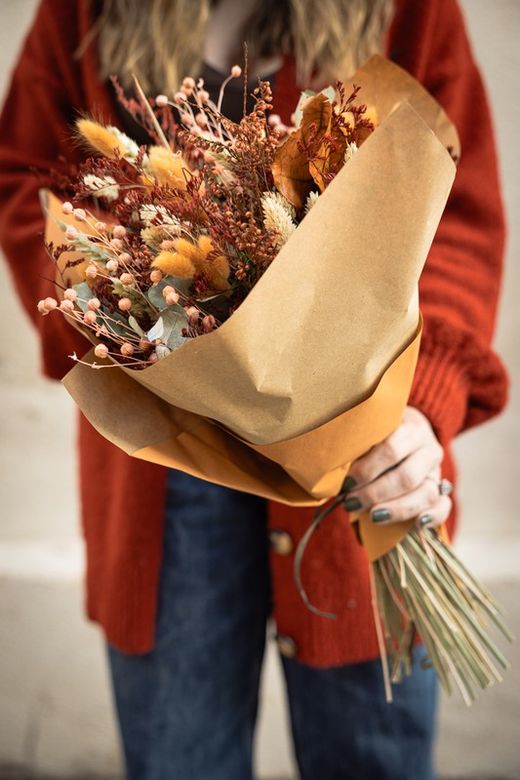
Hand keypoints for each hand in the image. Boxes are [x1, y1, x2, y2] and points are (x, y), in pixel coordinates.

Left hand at [343, 406, 451, 528]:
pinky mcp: (441, 489)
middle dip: (375, 493)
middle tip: (351, 502)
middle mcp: (428, 447)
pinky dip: (433, 517)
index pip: (391, 449)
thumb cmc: (378, 434)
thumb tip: (333, 477)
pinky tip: (416, 524)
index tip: (345, 482)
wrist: (406, 428)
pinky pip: (443, 506)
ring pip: (426, 493)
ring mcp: (437, 469)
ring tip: (372, 516)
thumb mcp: (369, 431)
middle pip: (406, 476)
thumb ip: (358, 448)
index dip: (367, 469)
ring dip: (397, 509)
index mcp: (410, 427)